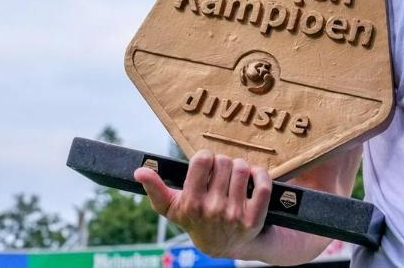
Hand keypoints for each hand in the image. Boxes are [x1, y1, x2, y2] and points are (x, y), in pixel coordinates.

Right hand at [135, 150, 272, 258]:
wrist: (222, 246)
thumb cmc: (195, 220)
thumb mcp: (171, 208)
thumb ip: (155, 188)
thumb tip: (139, 171)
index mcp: (191, 203)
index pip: (202, 159)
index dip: (205, 157)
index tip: (205, 164)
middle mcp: (212, 209)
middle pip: (224, 161)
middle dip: (222, 162)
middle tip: (220, 172)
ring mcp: (234, 215)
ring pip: (242, 168)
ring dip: (240, 167)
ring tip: (234, 176)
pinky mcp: (254, 218)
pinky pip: (263, 184)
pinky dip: (260, 175)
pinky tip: (253, 177)